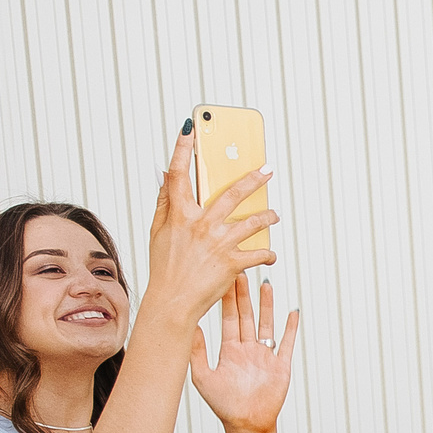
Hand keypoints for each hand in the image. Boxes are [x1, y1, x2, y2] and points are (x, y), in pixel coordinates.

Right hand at [144, 126, 277, 328]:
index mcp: (180, 215)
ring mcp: (218, 242)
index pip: (179, 175)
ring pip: (253, 221)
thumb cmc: (165, 269)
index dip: (181, 150)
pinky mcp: (232, 262)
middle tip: (268, 169)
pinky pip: (258, 253)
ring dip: (267, 216)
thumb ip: (164, 203)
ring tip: (274, 215)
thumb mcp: (158, 233)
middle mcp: (201, 224)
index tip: (189, 130)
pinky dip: (267, 253)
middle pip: (231, 193)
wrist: (173, 302)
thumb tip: (165, 177)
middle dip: (253, 178)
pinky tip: (271, 254)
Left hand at [190, 277, 297, 432]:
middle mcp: (248, 349)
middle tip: (242, 271)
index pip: (228, 319)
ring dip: (267, 305)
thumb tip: (189, 326)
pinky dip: (291, 329)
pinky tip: (292, 312)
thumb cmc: (223, 405)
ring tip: (266, 284)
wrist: (245, 424)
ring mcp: (265, 356)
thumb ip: (196, 351)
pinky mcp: (281, 366)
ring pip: (266, 324)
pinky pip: (287, 343)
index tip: (224, 279)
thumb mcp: (202, 376)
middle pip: (247, 316)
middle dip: (244, 295)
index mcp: (230, 350)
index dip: (227, 300)